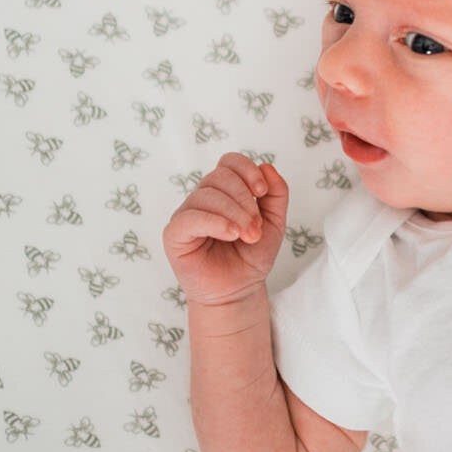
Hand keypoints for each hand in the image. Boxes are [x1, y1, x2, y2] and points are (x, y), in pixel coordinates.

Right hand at [162, 153, 288, 306]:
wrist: (239, 290)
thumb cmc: (251, 256)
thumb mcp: (275, 222)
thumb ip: (277, 194)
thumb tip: (268, 166)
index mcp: (225, 190)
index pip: (229, 162)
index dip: (247, 170)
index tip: (263, 192)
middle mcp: (203, 198)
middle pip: (220, 176)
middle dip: (245, 200)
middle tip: (256, 228)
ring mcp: (187, 214)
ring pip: (207, 195)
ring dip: (235, 214)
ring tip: (248, 236)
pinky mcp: (175, 234)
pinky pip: (190, 217)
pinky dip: (214, 222)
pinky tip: (230, 234)